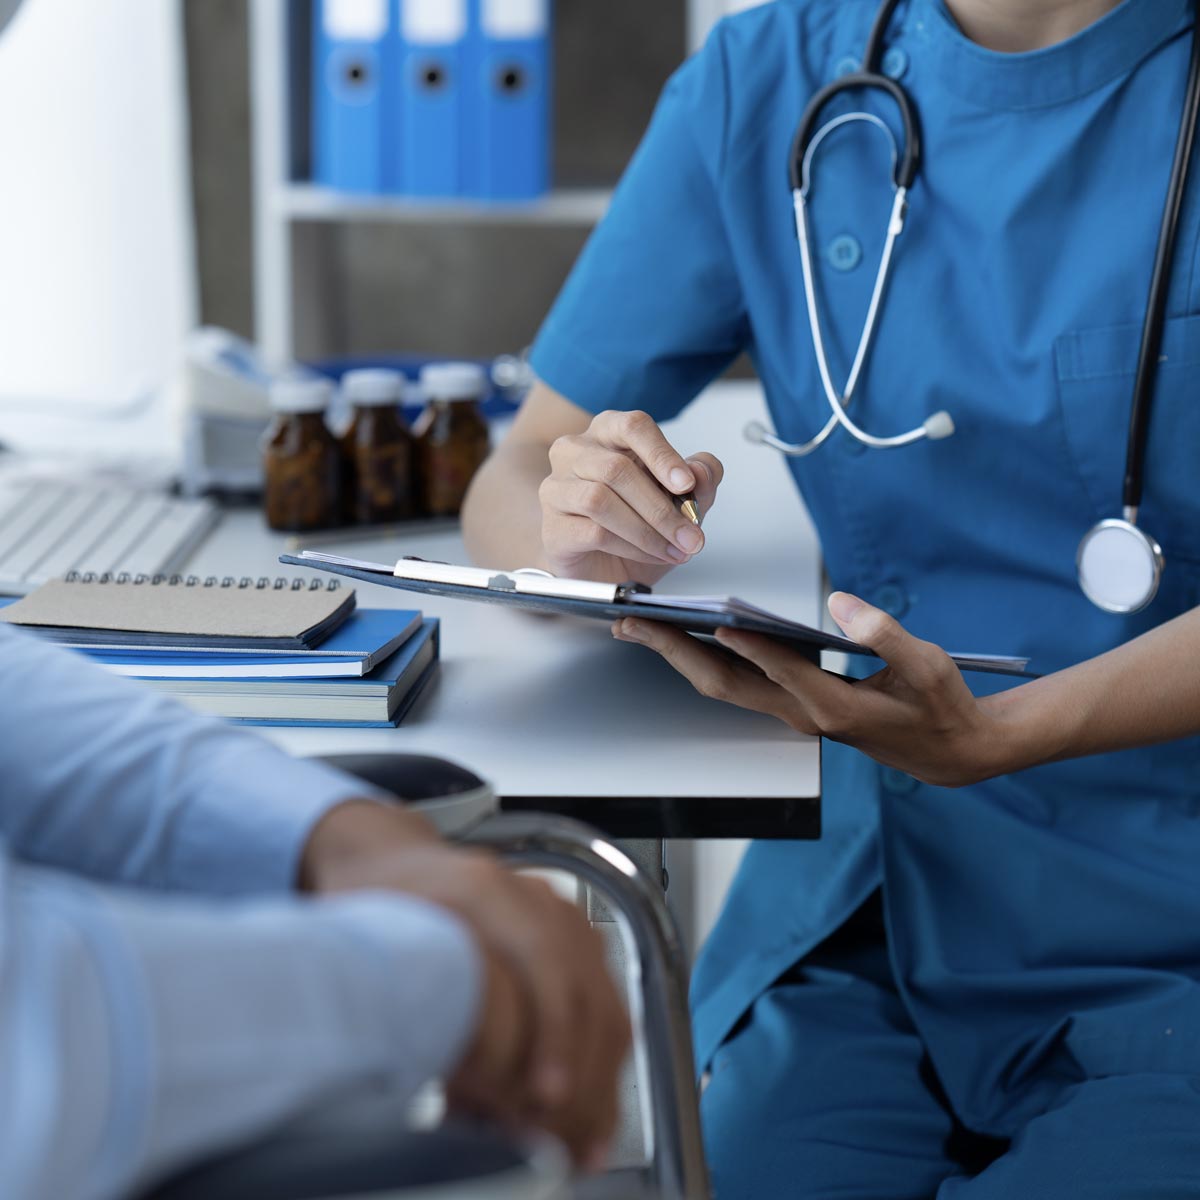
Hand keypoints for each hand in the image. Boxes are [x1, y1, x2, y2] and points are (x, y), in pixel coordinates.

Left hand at [300, 802, 629, 1166]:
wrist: (387, 861)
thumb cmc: (374, 907)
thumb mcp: (371, 946)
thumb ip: (412, 1007)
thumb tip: (461, 1093)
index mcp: (481, 890)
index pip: (543, 957)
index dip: (552, 1032)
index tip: (545, 1097)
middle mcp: (532, 897)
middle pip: (585, 990)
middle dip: (582, 1077)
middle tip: (565, 1144)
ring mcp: (559, 914)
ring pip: (605, 1004)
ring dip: (597, 1083)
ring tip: (579, 1144)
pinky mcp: (572, 939)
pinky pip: (604, 1005)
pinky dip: (599, 1065)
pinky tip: (582, 1115)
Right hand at [539, 409, 723, 584]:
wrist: (606, 565)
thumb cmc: (637, 522)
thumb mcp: (681, 499)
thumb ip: (700, 480)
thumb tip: (701, 471)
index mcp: (608, 432)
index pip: (632, 426)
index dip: (662, 455)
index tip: (687, 484)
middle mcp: (575, 452)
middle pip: (616, 468)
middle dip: (661, 508)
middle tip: (691, 535)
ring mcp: (557, 489)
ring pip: (600, 501)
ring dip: (646, 531)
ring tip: (673, 549)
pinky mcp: (552, 527)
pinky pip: (592, 532)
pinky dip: (630, 547)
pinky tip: (649, 555)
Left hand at [613, 592, 1018, 787]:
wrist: (945, 751)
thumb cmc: (938, 706)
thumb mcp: (928, 667)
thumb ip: (885, 634)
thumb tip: (841, 603)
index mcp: (835, 707)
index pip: (781, 670)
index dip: (749, 645)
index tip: (715, 618)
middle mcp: (802, 713)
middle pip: (726, 684)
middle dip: (676, 652)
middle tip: (635, 623)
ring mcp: (791, 712)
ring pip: (723, 685)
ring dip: (678, 655)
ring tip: (640, 625)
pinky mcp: (789, 705)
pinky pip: (735, 683)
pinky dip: (703, 658)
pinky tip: (683, 634)